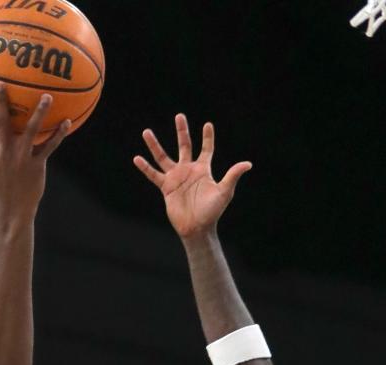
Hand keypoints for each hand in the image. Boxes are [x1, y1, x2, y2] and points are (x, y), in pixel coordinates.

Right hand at [0, 84, 70, 219]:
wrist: (12, 212)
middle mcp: (5, 150)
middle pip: (3, 121)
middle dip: (2, 101)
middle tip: (2, 82)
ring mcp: (22, 157)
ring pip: (32, 130)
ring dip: (40, 112)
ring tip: (47, 96)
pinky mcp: (37, 165)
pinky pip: (49, 147)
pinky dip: (59, 135)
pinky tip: (67, 122)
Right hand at [134, 115, 250, 238]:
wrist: (197, 228)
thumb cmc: (212, 212)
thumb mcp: (225, 192)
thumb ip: (233, 175)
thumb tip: (248, 164)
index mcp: (203, 170)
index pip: (206, 149)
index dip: (207, 138)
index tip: (208, 125)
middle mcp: (188, 170)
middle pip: (184, 146)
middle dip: (182, 131)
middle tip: (179, 116)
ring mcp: (176, 178)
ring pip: (163, 157)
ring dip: (155, 145)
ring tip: (146, 132)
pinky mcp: (166, 187)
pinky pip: (153, 175)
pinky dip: (145, 167)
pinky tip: (137, 158)